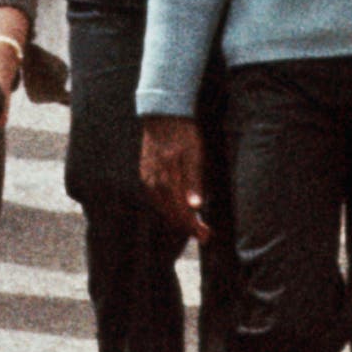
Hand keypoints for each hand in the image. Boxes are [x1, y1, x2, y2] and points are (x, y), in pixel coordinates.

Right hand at [139, 116, 209, 241]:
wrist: (164, 116)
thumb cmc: (184, 134)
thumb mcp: (195, 155)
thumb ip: (194, 182)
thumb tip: (195, 207)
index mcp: (167, 179)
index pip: (181, 213)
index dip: (194, 227)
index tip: (207, 235)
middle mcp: (153, 183)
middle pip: (170, 214)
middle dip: (187, 227)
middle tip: (204, 234)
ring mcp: (146, 180)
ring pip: (162, 208)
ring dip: (177, 219)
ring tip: (192, 225)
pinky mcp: (144, 176)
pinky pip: (155, 199)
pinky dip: (167, 207)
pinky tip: (176, 208)